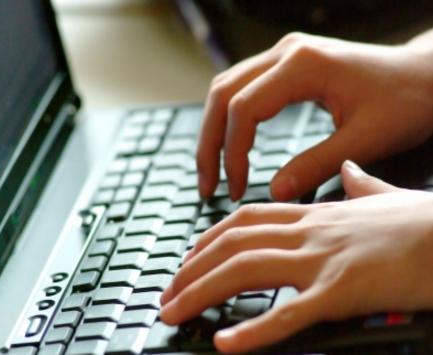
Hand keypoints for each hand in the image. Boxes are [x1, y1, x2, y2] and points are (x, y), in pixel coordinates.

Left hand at [160, 161, 432, 352]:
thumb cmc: (424, 222)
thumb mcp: (384, 198)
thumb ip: (360, 184)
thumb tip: (350, 170)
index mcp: (316, 214)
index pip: (246, 220)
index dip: (209, 238)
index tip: (189, 256)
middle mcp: (310, 232)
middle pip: (233, 246)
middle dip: (191, 270)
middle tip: (166, 293)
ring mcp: (324, 260)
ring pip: (246, 271)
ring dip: (202, 293)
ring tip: (173, 313)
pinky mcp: (344, 291)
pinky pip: (290, 312)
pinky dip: (254, 331)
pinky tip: (226, 344)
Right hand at [197, 32, 432, 200]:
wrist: (427, 75)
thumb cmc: (407, 101)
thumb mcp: (366, 138)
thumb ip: (317, 165)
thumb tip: (273, 192)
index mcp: (303, 64)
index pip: (244, 108)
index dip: (232, 152)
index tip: (235, 188)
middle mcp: (286, 53)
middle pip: (222, 94)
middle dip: (209, 143)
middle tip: (208, 185)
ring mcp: (283, 56)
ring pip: (225, 90)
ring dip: (213, 131)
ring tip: (212, 171)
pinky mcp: (286, 66)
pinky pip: (241, 90)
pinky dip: (229, 121)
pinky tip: (230, 146)